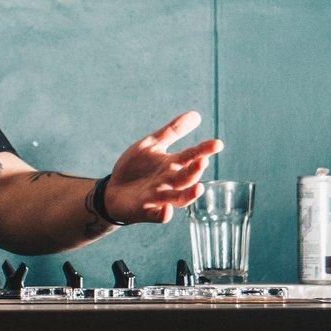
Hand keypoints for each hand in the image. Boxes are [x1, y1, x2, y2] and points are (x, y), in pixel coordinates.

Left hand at [102, 110, 221, 224]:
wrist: (113, 190)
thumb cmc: (136, 168)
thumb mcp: (152, 145)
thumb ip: (173, 131)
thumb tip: (196, 115)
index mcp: (172, 165)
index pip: (191, 156)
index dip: (204, 150)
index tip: (217, 144)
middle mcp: (169, 182)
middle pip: (186, 177)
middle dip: (194, 171)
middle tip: (202, 161)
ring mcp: (159, 197)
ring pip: (179, 198)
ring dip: (189, 194)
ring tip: (198, 187)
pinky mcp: (146, 211)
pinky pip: (158, 216)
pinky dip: (164, 214)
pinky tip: (167, 209)